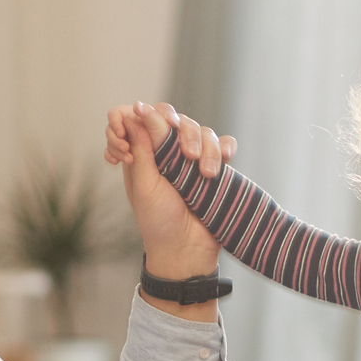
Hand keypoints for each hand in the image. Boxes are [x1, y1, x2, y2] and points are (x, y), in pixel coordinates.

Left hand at [102, 102, 225, 278]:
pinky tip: (225, 160)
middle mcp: (167, 152)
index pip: (141, 116)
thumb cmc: (159, 222)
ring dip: (207, 147)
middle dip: (183, 131)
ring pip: (202, 130)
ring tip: (207, 174)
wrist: (188, 250)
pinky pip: (224, 144)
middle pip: (176, 118)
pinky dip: (225, 148)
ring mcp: (193, 159)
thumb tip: (134, 110)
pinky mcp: (215, 168)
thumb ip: (142, 147)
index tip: (143, 120)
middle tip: (187, 155)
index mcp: (144, 153)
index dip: (142, 114)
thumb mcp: (145, 184)